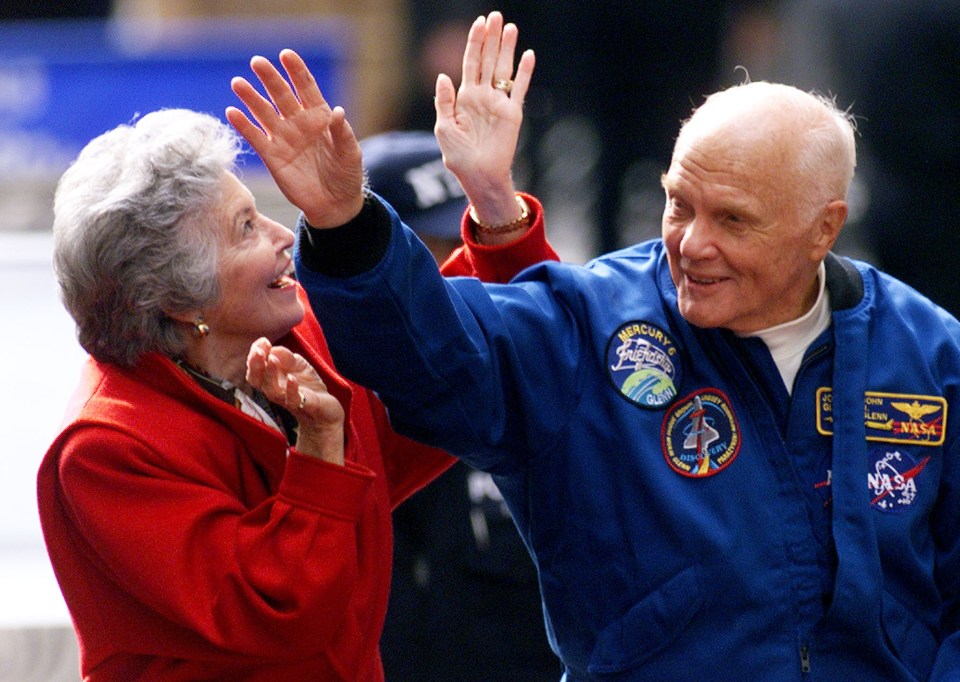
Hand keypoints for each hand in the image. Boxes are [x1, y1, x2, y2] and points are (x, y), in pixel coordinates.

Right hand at [226, 49, 364, 227]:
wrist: (334, 204)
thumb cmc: (346, 175)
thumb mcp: (350, 153)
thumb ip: (343, 133)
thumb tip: (337, 112)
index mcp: (319, 116)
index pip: (306, 88)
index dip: (296, 71)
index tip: (286, 55)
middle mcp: (298, 122)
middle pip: (282, 95)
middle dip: (270, 78)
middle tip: (258, 62)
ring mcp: (284, 138)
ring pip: (264, 113)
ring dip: (251, 98)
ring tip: (238, 83)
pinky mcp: (272, 156)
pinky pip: (255, 137)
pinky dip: (244, 125)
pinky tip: (232, 112)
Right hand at [246, 338, 344, 464]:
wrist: (325, 407)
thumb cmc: (306, 385)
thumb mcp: (297, 364)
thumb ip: (285, 355)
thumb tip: (272, 348)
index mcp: (270, 380)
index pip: (254, 369)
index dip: (255, 355)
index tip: (263, 341)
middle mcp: (274, 391)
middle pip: (256, 380)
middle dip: (255, 364)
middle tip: (259, 351)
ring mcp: (288, 400)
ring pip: (272, 391)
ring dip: (271, 374)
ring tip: (273, 360)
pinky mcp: (304, 406)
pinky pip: (294, 400)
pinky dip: (291, 389)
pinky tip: (291, 378)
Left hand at [435, 12, 534, 228]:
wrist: (479, 176)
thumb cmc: (458, 156)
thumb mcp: (444, 128)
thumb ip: (444, 102)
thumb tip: (443, 76)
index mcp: (465, 97)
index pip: (471, 63)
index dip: (475, 43)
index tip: (479, 23)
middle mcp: (483, 96)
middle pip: (489, 60)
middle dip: (492, 38)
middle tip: (496, 16)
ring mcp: (499, 103)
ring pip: (504, 69)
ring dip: (507, 49)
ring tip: (511, 27)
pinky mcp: (512, 114)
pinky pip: (519, 89)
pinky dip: (524, 73)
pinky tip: (528, 55)